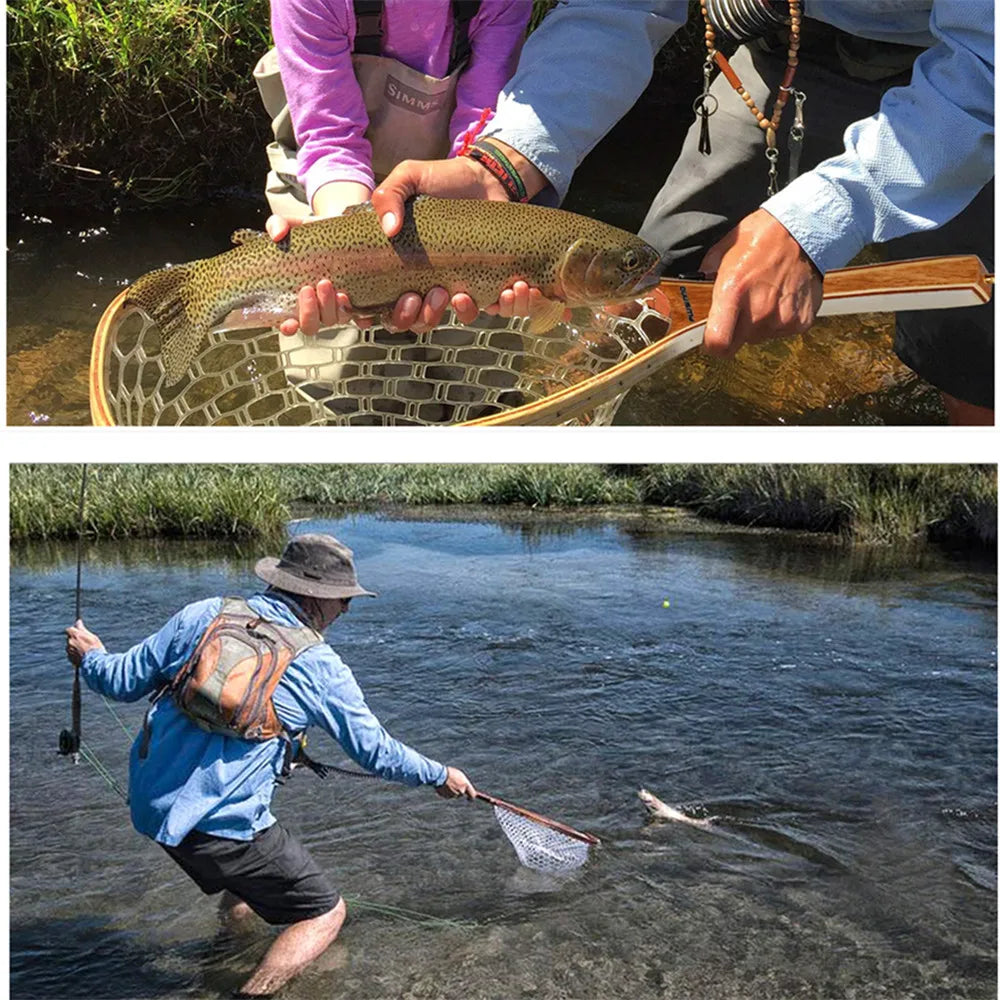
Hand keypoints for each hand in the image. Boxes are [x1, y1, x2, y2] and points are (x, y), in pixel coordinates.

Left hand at [65, 619, 103, 666]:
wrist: (94, 663)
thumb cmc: (95, 648)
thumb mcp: (92, 636)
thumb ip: (82, 629)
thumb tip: (78, 621)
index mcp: (74, 635)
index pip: (70, 629)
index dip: (74, 630)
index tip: (79, 632)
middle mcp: (69, 642)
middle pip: (70, 638)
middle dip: (75, 639)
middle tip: (85, 642)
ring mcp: (68, 650)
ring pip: (71, 646)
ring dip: (75, 646)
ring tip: (85, 650)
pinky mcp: (69, 658)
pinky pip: (71, 653)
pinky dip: (75, 653)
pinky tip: (83, 655)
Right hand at [265, 214, 365, 336]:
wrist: (343, 231)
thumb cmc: (313, 235)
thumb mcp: (294, 226)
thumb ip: (278, 225)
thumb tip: (276, 235)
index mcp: (294, 296)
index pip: (287, 323)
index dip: (287, 327)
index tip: (288, 322)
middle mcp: (314, 306)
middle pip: (311, 325)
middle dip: (312, 311)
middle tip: (317, 286)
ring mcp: (334, 307)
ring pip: (334, 320)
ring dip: (334, 309)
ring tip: (335, 288)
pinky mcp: (355, 303)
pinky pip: (358, 318)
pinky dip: (359, 318)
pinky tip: (361, 312)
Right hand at [369, 153, 544, 330]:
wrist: (486, 177)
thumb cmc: (443, 179)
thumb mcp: (409, 178)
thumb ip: (389, 196)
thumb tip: (389, 230)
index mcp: (404, 268)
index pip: (387, 309)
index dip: (389, 316)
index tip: (403, 299)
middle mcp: (430, 283)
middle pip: (419, 323)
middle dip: (424, 316)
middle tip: (437, 291)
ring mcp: (462, 285)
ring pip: (459, 318)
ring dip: (464, 312)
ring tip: (465, 293)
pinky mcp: (492, 281)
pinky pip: (498, 308)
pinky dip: (505, 305)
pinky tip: (508, 288)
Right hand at [435, 765, 476, 799]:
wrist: (440, 775)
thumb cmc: (451, 773)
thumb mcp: (460, 776)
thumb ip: (464, 783)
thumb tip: (464, 788)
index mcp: (466, 785)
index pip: (472, 795)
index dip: (472, 797)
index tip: (469, 799)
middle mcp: (461, 792)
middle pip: (461, 793)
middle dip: (459, 790)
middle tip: (454, 784)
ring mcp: (453, 795)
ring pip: (454, 794)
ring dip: (452, 790)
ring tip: (447, 782)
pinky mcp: (446, 796)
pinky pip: (447, 794)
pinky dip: (446, 791)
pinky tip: (443, 785)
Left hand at [699, 209, 822, 356]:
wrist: (803, 228)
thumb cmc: (760, 237)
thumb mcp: (723, 251)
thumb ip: (706, 277)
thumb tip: (697, 292)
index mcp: (733, 292)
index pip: (718, 343)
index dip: (712, 345)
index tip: (712, 339)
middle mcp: (759, 310)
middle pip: (739, 342)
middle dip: (736, 331)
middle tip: (742, 307)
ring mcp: (782, 317)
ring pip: (761, 336)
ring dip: (760, 324)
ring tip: (766, 296)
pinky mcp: (802, 320)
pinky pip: (783, 331)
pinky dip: (781, 319)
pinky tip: (783, 297)